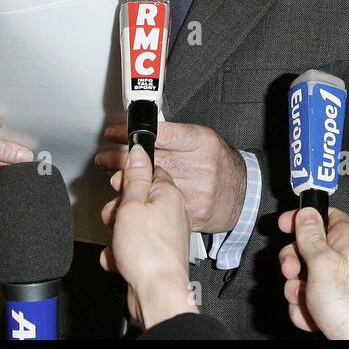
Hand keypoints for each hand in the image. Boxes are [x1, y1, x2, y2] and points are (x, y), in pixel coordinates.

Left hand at [97, 121, 245, 233]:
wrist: (244, 194)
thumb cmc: (219, 163)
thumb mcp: (203, 140)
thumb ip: (174, 137)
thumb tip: (139, 137)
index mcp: (202, 142)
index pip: (161, 135)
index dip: (132, 134)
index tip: (113, 134)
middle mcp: (201, 166)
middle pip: (152, 161)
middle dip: (121, 160)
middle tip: (104, 158)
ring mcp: (197, 192)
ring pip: (152, 189)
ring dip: (126, 185)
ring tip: (111, 180)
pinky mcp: (192, 215)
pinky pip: (160, 212)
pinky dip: (140, 209)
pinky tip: (126, 205)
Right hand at [99, 145, 195, 329]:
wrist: (157, 292)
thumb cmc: (149, 252)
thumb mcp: (133, 205)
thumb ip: (134, 177)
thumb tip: (138, 152)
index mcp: (169, 194)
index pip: (148, 172)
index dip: (128, 179)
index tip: (117, 186)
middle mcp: (171, 212)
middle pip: (136, 200)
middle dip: (118, 211)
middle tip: (115, 219)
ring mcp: (165, 234)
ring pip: (131, 225)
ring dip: (117, 235)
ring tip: (118, 243)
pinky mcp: (157, 253)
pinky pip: (133, 246)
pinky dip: (122, 253)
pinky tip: (120, 259)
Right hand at [276, 207, 348, 339]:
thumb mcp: (322, 261)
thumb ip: (311, 235)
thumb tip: (307, 211)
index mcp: (346, 239)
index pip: (323, 215)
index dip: (302, 218)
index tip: (285, 225)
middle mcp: (342, 257)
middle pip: (306, 248)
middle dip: (293, 264)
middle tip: (294, 272)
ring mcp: (335, 281)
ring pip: (301, 278)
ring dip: (296, 292)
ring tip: (307, 300)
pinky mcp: (329, 301)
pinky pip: (305, 299)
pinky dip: (304, 309)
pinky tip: (312, 316)